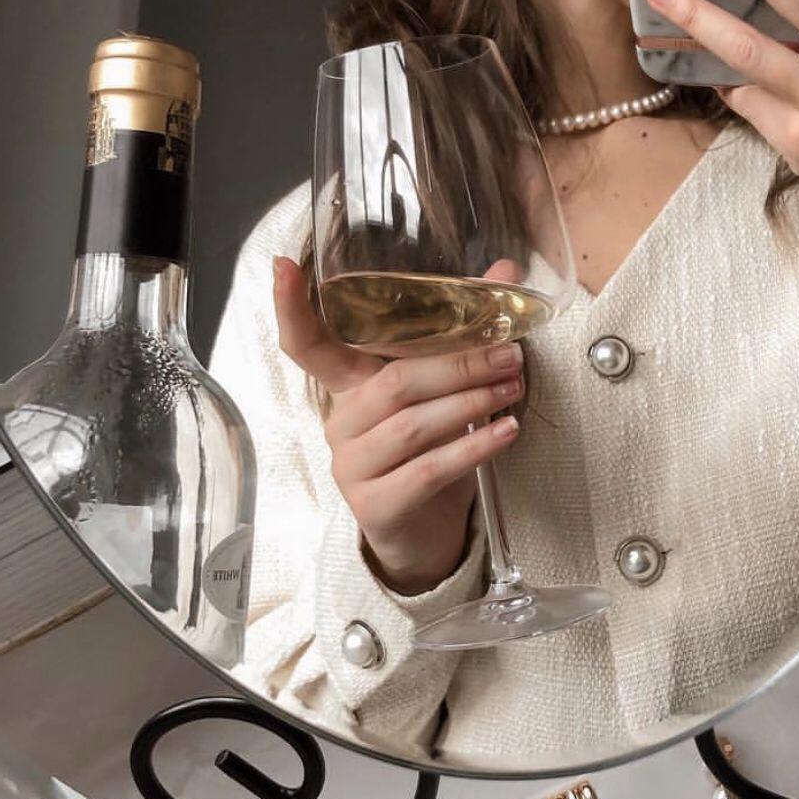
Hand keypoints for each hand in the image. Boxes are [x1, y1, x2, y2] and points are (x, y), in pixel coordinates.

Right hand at [272, 257, 523, 594]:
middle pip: (394, 383)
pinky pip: (427, 470)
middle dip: (458, 364)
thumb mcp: (445, 390)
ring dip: (471, 403)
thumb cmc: (433, 449)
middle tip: (511, 354)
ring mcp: (352, 468)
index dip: (291, 308)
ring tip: (515, 388)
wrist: (428, 532)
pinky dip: (472, 448)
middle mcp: (341, 424)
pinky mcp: (375, 506)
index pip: (308, 345)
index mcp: (349, 387)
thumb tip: (506, 270)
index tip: (283, 266)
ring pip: (412, 425)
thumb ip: (466, 331)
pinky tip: (506, 432)